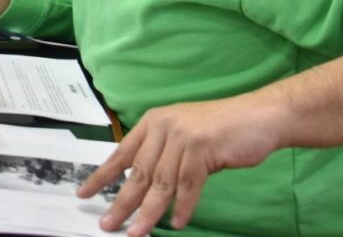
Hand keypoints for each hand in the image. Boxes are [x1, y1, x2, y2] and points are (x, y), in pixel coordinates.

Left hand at [78, 96, 280, 235]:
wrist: (258, 117)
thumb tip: (139, 186)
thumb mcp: (182, 135)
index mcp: (152, 122)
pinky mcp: (202, 147)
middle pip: (138, 173)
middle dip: (122, 202)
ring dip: (149, 212)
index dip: (102, 176)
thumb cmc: (221, 130)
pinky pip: (188, 184)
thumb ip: (161, 154)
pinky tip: (177, 222)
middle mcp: (162, 126)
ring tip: (138, 233)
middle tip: (108, 224)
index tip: (84, 193)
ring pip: (161, 182)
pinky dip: (183, 206)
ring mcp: (182, 136)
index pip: (121, 153)